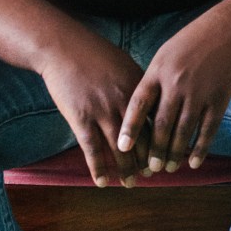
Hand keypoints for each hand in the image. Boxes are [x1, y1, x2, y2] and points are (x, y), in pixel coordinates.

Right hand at [39, 28, 149, 188]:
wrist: (63, 47)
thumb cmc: (94, 54)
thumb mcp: (124, 64)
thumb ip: (138, 85)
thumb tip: (152, 101)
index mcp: (138, 88)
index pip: (155, 121)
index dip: (162, 140)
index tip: (167, 154)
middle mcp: (123, 102)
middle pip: (141, 138)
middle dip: (148, 160)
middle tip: (153, 174)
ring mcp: (101, 111)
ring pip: (119, 149)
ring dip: (126, 169)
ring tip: (131, 183)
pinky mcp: (80, 118)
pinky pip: (92, 149)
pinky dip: (98, 168)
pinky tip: (103, 182)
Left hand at [117, 10, 230, 173]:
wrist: (227, 29)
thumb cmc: (190, 42)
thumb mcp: (163, 55)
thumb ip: (152, 83)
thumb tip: (140, 116)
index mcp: (158, 71)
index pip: (139, 104)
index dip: (129, 128)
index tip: (121, 148)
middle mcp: (176, 83)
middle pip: (161, 124)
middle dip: (154, 150)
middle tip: (150, 168)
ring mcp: (199, 92)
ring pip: (183, 131)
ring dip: (175, 154)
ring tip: (168, 168)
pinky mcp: (219, 98)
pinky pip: (208, 129)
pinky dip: (200, 148)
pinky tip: (193, 162)